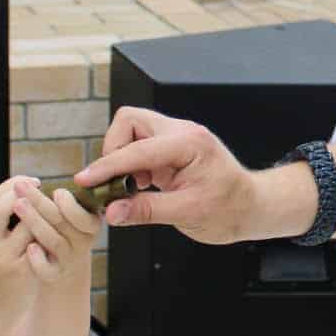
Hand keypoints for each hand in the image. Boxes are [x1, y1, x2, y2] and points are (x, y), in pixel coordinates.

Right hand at [0, 176, 68, 314]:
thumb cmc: (0, 264)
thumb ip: (7, 218)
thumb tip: (30, 188)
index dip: (16, 184)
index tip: (36, 181)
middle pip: (0, 209)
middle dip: (26, 195)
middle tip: (47, 190)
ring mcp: (4, 258)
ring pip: (26, 229)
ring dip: (43, 216)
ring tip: (56, 211)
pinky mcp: (20, 273)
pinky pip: (38, 249)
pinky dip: (49, 239)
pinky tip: (59, 234)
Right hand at [77, 107, 282, 244]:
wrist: (250, 207)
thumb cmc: (228, 210)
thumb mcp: (187, 214)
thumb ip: (146, 210)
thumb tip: (111, 211)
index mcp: (189, 143)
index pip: (137, 149)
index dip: (107, 166)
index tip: (85, 181)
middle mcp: (182, 132)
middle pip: (129, 120)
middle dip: (114, 150)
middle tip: (116, 183)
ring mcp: (176, 136)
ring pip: (132, 129)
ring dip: (123, 157)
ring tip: (134, 187)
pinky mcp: (171, 147)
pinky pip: (140, 144)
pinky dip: (132, 163)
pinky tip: (143, 186)